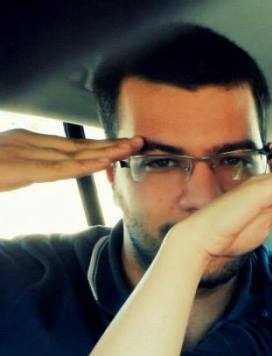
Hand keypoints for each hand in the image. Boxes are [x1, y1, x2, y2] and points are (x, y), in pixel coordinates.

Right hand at [0, 128, 141, 190]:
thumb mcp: (3, 170)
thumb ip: (22, 170)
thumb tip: (34, 174)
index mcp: (25, 142)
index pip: (70, 146)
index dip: (98, 146)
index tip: (122, 146)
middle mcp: (28, 143)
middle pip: (78, 146)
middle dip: (110, 145)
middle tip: (137, 142)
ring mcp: (24, 153)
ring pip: (74, 153)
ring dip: (106, 151)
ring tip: (131, 148)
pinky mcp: (20, 169)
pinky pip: (58, 168)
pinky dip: (83, 165)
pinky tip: (104, 162)